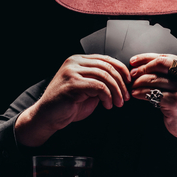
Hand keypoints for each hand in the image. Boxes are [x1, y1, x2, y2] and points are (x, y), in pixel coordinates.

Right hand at [16, 54, 130, 146]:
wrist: (47, 117)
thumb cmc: (67, 105)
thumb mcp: (88, 90)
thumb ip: (101, 82)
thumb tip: (122, 81)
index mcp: (78, 60)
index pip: (106, 59)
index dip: (121, 70)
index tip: (129, 82)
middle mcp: (74, 63)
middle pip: (107, 67)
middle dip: (120, 83)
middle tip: (125, 97)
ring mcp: (71, 72)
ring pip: (104, 76)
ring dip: (115, 91)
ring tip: (118, 103)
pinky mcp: (71, 84)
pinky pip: (98, 86)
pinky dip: (107, 96)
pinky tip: (107, 104)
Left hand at [130, 54, 176, 149]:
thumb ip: (170, 72)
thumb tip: (142, 64)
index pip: (164, 57)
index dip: (146, 58)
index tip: (134, 61)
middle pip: (158, 65)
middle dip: (141, 69)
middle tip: (132, 75)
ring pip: (153, 80)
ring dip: (138, 83)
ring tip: (132, 86)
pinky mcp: (175, 103)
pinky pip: (152, 94)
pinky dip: (140, 93)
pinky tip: (135, 94)